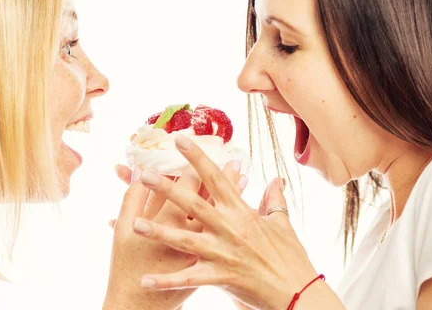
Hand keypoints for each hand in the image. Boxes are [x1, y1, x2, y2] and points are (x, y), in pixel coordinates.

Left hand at [131, 136, 323, 309]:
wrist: (297, 293)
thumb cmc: (290, 258)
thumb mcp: (282, 223)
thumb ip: (274, 199)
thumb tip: (276, 179)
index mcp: (242, 212)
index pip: (216, 177)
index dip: (197, 157)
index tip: (179, 139)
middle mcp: (230, 228)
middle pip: (194, 204)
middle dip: (168, 189)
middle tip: (145, 174)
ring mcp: (223, 253)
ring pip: (185, 239)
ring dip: (159, 232)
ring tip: (134, 224)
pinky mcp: (221, 277)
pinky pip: (188, 279)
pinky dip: (166, 280)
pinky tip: (144, 280)